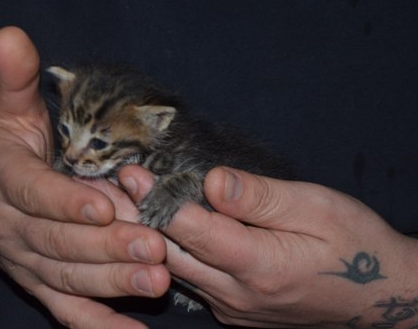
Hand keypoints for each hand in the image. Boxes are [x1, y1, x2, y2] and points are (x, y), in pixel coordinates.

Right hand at [0, 27, 169, 328]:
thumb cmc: (0, 152)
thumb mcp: (6, 109)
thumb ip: (15, 76)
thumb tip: (10, 32)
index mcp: (7, 181)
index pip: (34, 194)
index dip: (65, 203)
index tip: (103, 206)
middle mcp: (15, 228)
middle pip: (59, 243)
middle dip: (107, 247)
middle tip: (155, 244)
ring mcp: (29, 262)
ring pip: (68, 278)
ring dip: (112, 283)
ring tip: (157, 279)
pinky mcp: (42, 285)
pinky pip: (68, 311)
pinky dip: (99, 325)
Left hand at [119, 166, 417, 327]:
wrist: (380, 296)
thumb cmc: (354, 243)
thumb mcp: (316, 207)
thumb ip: (260, 197)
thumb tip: (212, 180)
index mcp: (260, 265)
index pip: (193, 230)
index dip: (157, 200)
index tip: (130, 173)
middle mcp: (238, 294)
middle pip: (171, 253)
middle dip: (135, 219)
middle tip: (104, 188)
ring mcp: (234, 309)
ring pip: (175, 270)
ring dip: (144, 237)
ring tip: (116, 206)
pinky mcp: (234, 312)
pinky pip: (192, 282)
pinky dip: (168, 254)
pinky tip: (152, 232)